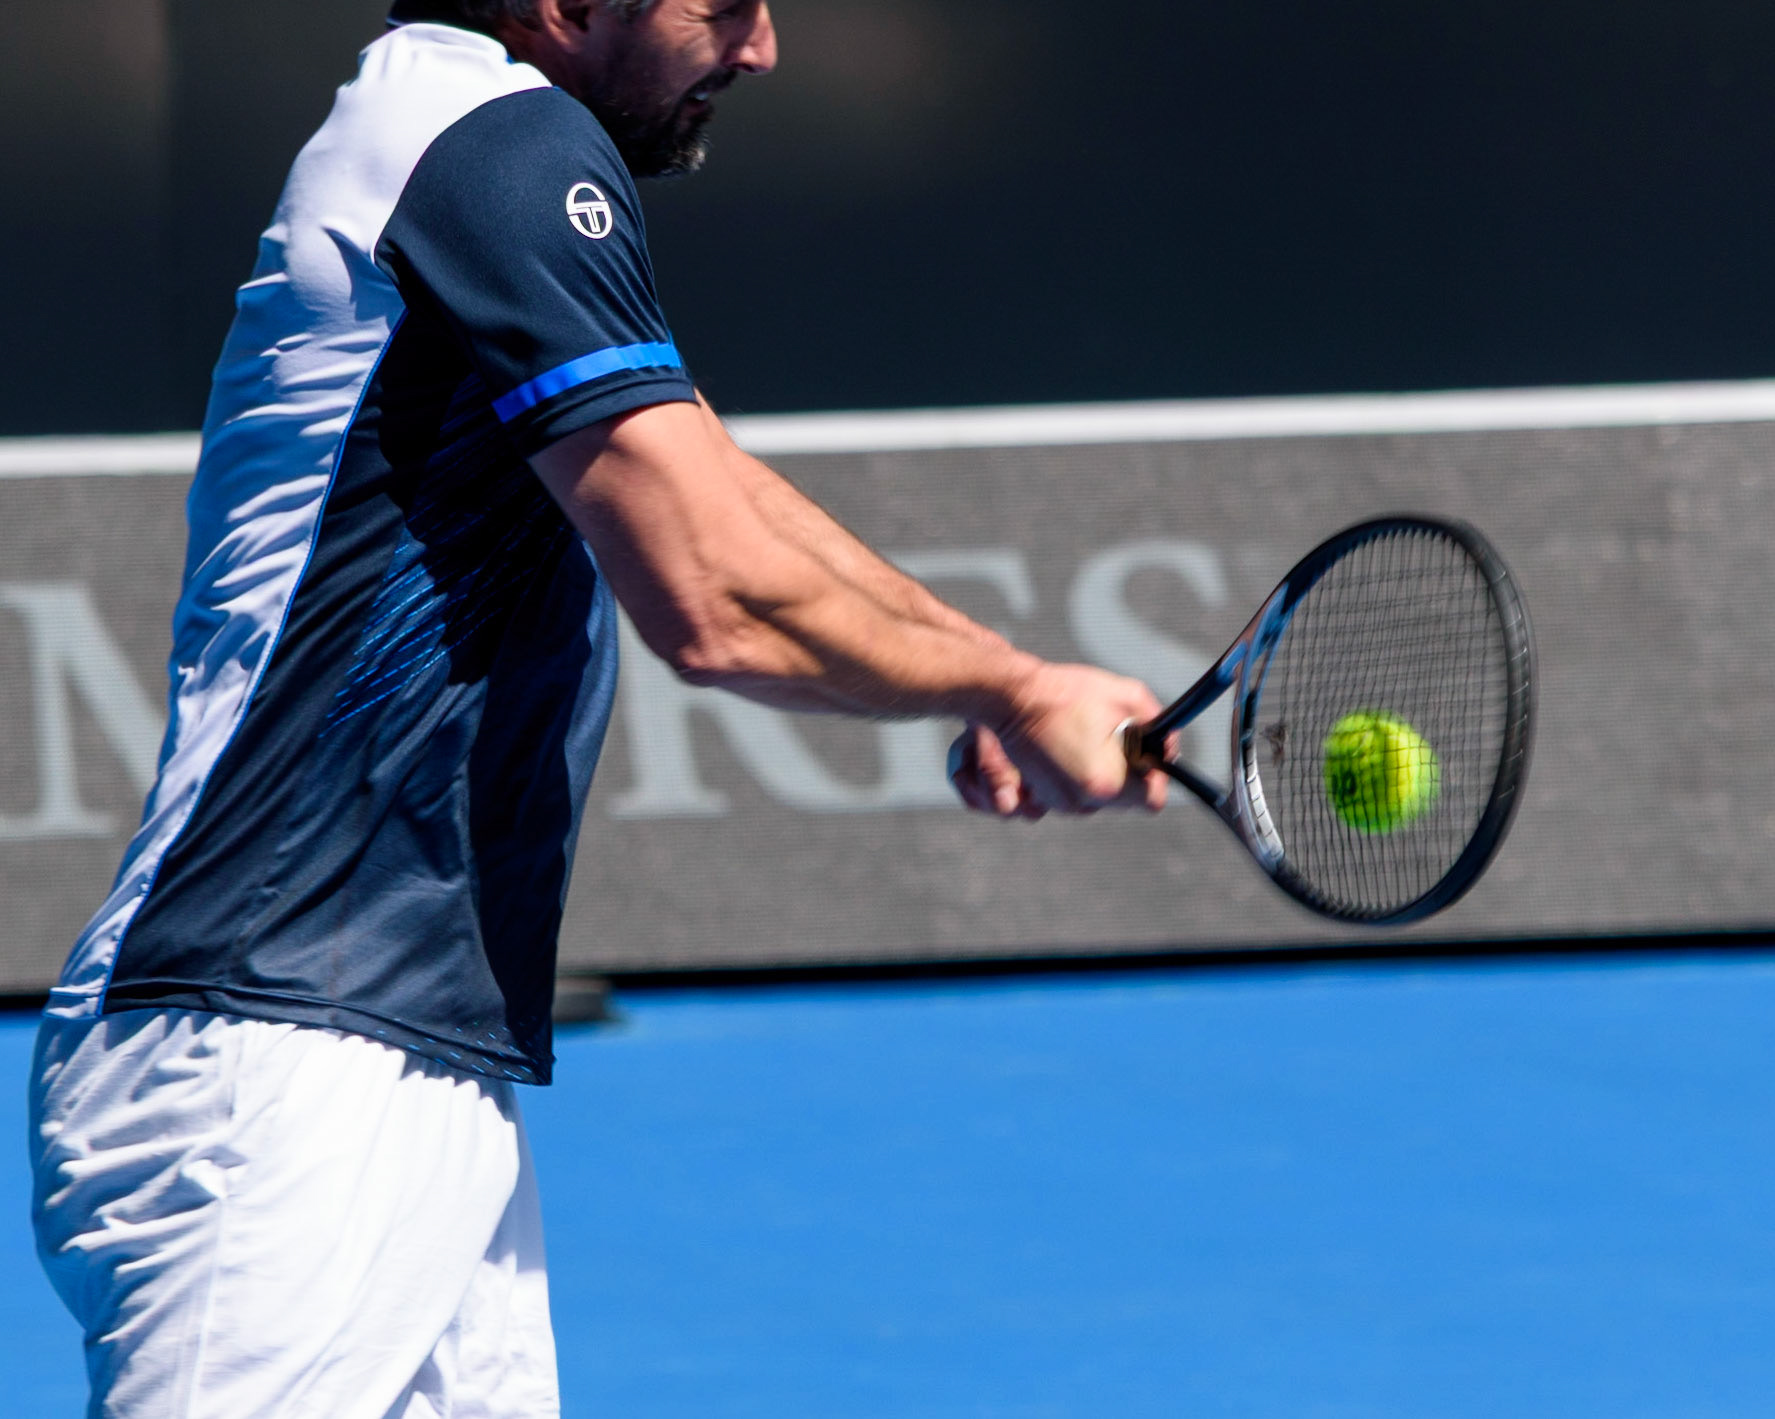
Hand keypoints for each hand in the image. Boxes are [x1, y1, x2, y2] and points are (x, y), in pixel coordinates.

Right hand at [947, 663, 1167, 817]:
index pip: (1153, 799)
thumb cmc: (1066, 693)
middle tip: (1115, 739)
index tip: (1147, 753)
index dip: (1156, 776)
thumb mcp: (1125, 695)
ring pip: (1101, 799)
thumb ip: (1157, 721)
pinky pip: (1078, 795)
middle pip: (1126, 801)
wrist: (1012, 697)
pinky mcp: (1044, 797)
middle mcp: (1082, 802)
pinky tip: (1072, 747)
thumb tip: (1167, 743)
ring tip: (1089, 739)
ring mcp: (1060, 803)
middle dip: (1129, 773)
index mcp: (1105, 783)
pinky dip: (1081, 775)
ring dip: (1104, 774)